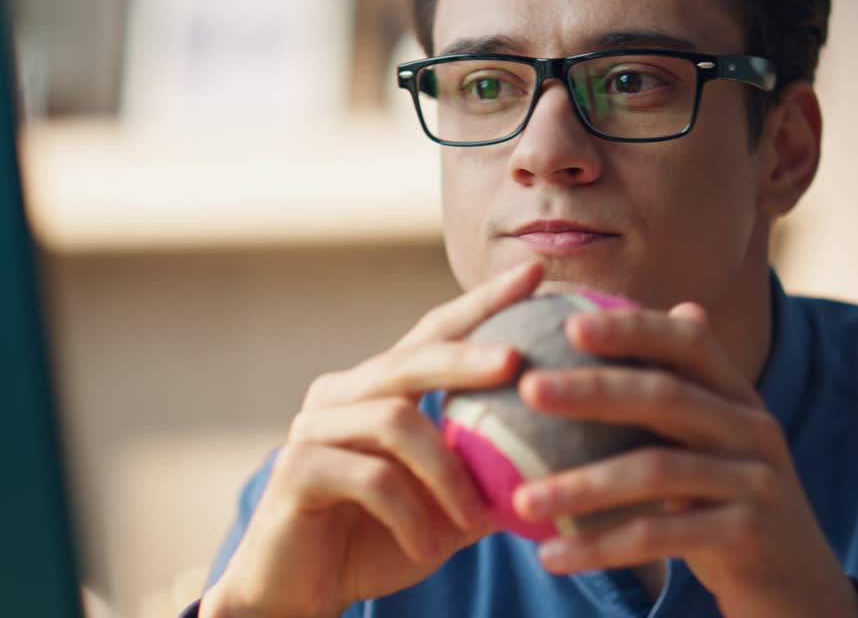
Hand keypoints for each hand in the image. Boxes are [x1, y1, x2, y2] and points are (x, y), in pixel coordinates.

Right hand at [200, 262, 543, 617]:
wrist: (299, 597)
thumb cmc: (375, 543)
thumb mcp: (444, 505)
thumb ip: (485, 473)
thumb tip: (562, 456)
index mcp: (374, 391)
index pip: (431, 334)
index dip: (481, 303)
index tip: (535, 273)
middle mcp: (339, 396)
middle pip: (408, 358)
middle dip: (467, 356)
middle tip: (517, 359)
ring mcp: (311, 429)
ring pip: (395, 420)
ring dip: (448, 473)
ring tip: (477, 519)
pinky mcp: (295, 471)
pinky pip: (369, 477)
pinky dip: (411, 514)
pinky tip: (430, 549)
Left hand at [509, 303, 857, 617]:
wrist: (799, 585)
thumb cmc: (730, 502)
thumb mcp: (709, 444)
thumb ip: (673, 393)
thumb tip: (636, 315)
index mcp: (736, 396)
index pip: (688, 342)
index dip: (633, 328)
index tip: (570, 324)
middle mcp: (752, 428)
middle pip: (667, 397)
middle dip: (593, 389)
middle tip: (528, 388)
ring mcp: (755, 481)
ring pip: (656, 471)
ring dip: (581, 486)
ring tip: (521, 501)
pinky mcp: (748, 535)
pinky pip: (659, 536)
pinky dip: (600, 546)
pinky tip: (551, 556)